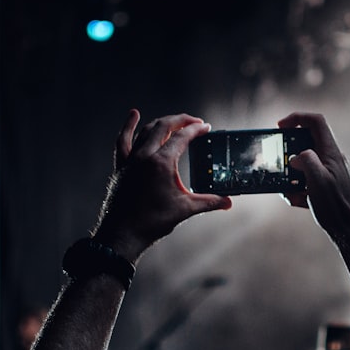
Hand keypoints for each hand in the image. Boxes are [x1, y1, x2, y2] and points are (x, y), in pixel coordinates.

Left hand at [93, 110, 231, 262]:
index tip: (206, 127)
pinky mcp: (121, 166)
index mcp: (162, 162)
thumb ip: (209, 202)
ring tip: (174, 122)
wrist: (122, 234)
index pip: (182, 137)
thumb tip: (228, 202)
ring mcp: (131, 160)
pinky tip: (134, 114)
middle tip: (195, 121)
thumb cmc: (152, 222)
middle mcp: (145, 156)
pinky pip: (123, 140)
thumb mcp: (185, 209)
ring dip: (162, 122)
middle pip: (164, 126)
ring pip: (146, 130)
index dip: (196, 129)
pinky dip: (129, 126)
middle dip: (181, 120)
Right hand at [276, 112, 349, 240]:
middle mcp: (332, 160)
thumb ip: (306, 161)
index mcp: (331, 153)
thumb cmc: (337, 207)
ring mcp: (330, 173)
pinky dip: (298, 189)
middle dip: (289, 152)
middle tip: (279, 163)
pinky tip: (297, 201)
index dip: (297, 118)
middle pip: (307, 143)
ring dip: (291, 175)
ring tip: (287, 189)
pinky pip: (307, 181)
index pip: (316, 122)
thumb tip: (296, 157)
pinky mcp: (327, 187)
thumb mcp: (318, 180)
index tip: (280, 126)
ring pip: (305, 164)